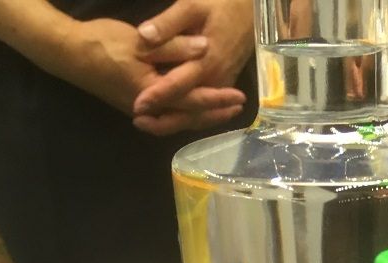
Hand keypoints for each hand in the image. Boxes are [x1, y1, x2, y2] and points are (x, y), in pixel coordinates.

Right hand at [65, 18, 244, 133]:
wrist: (69, 54)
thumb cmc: (103, 44)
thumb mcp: (142, 41)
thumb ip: (175, 46)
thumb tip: (205, 48)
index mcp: (154, 93)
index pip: (193, 99)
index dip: (217, 99)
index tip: (238, 97)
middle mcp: (150, 108)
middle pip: (189, 116)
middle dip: (213, 113)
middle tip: (236, 108)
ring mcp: (142, 109)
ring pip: (178, 118)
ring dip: (200, 115)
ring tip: (221, 110)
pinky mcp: (136, 104)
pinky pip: (167, 113)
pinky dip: (184, 111)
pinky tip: (193, 106)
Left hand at [133, 0, 254, 121]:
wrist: (250, 11)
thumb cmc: (220, 5)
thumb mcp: (192, 6)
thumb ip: (168, 23)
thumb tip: (144, 36)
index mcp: (207, 62)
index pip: (178, 85)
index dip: (158, 96)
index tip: (138, 105)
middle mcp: (215, 81)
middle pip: (189, 111)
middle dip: (164, 121)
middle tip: (139, 123)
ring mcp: (221, 87)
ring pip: (197, 115)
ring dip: (174, 123)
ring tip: (148, 125)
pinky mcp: (223, 87)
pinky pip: (204, 110)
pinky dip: (187, 118)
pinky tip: (169, 120)